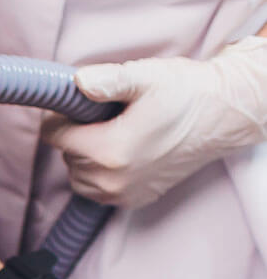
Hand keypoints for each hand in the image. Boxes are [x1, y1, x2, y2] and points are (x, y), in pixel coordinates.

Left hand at [43, 37, 266, 208]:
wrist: (222, 117)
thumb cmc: (186, 93)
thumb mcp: (148, 78)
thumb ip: (109, 81)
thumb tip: (77, 82)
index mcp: (109, 150)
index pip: (56, 137)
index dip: (59, 118)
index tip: (72, 106)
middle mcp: (112, 180)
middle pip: (67, 156)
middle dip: (76, 136)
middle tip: (101, 117)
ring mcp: (122, 194)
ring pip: (79, 177)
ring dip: (85, 157)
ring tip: (111, 134)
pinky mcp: (133, 200)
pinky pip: (97, 191)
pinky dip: (99, 175)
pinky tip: (120, 154)